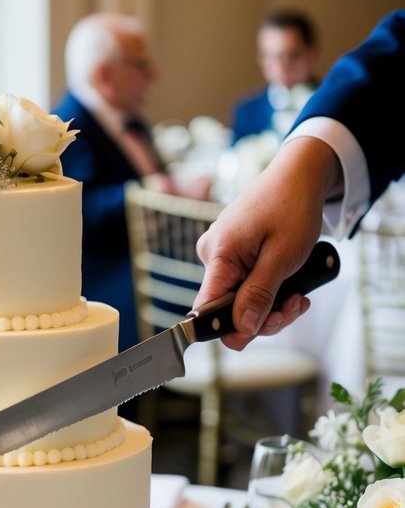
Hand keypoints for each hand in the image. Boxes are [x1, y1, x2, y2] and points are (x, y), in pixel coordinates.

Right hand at [194, 137, 341, 348]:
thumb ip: (259, 294)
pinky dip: (270, 291)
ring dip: (272, 305)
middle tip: (296, 305)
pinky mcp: (234, 254)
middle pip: (228, 308)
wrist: (299, 175)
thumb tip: (242, 329)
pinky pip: (246, 285)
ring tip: (299, 294)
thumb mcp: (283, 256)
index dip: (230, 328)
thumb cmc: (292, 206)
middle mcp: (212, 256)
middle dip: (264, 316)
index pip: (207, 309)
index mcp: (218, 255)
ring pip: (241, 300)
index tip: (258, 331)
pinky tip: (292, 287)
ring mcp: (222, 255)